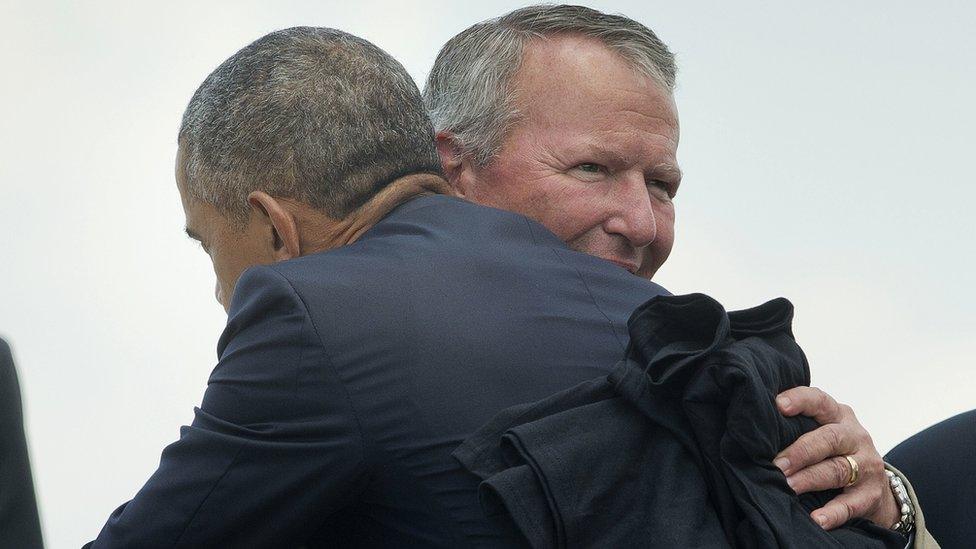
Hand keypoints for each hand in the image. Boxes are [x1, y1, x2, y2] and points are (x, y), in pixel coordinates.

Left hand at [772, 386, 898, 530]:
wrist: (876, 489)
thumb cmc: (835, 454)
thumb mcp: (822, 433)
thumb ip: (797, 427)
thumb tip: (752, 431)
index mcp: (839, 416)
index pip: (821, 401)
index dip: (801, 400)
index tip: (778, 405)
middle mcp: (855, 437)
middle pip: (829, 438)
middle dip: (800, 451)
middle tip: (777, 464)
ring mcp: (867, 466)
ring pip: (837, 470)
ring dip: (809, 479)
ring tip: (788, 487)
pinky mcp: (871, 495)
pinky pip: (851, 504)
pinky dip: (833, 512)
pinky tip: (816, 519)